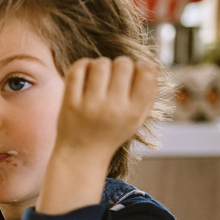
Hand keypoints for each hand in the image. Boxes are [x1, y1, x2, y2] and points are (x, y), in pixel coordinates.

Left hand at [39, 57, 157, 216]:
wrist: (81, 155)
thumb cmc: (112, 132)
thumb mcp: (136, 119)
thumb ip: (148, 94)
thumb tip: (150, 64)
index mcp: (133, 113)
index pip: (146, 74)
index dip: (142, 66)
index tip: (135, 72)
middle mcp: (112, 109)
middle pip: (123, 64)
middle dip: (121, 64)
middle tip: (115, 75)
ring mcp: (89, 106)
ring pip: (100, 64)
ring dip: (102, 64)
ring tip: (100, 75)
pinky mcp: (69, 103)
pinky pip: (78, 69)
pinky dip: (83, 64)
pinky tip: (86, 72)